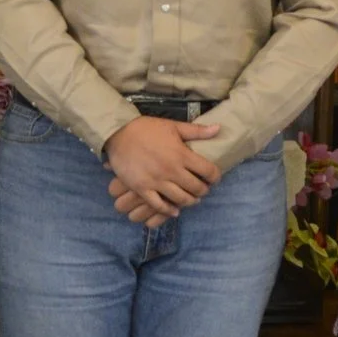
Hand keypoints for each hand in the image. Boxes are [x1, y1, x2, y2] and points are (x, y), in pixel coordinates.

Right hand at [103, 116, 222, 221]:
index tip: (214, 178)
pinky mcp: (142, 188)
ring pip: (180, 199)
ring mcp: (157, 181)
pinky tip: (174, 211)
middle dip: (204, 190)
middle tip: (203, 189)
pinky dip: (169, 211)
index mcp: (181, 154)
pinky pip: (159, 205)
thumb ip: (197, 131)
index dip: (215, 176)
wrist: (119, 133)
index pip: (208, 171)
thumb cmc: (147, 128)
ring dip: (190, 201)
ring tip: (191, 199)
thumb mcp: (173, 126)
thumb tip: (219, 129)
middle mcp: (172, 170)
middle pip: (196, 188)